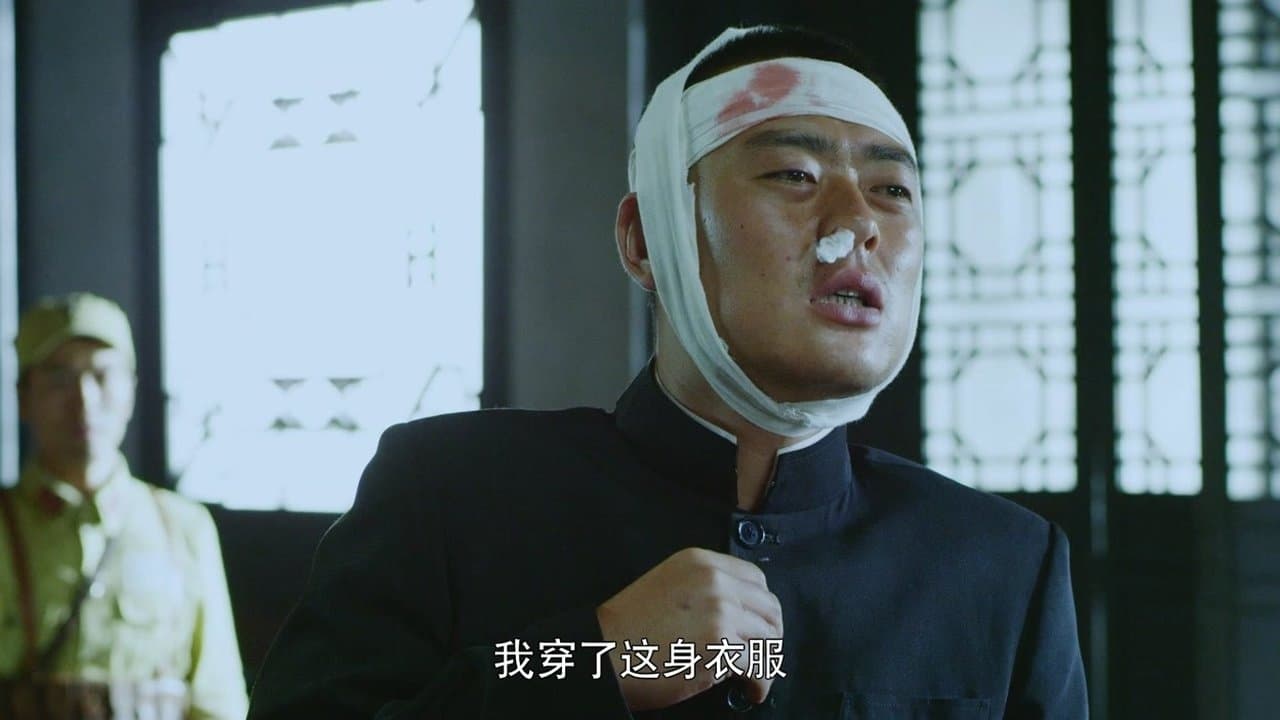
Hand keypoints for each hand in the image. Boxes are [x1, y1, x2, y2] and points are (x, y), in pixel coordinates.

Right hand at [595, 547, 782, 710]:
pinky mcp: (719, 644)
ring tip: (757, 678)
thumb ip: (704, 588)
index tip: (760, 628)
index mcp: (700, 562)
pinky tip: (751, 690)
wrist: (604, 652)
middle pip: (769, 607)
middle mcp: (714, 580)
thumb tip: (742, 613)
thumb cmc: (630, 628)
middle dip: (772, 636)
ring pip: (768, 638)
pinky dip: (760, 682)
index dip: (763, 608)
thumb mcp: (668, 585)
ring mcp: (719, 611)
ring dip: (768, 662)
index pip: (756, 578)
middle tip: (764, 657)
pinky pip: (757, 665)